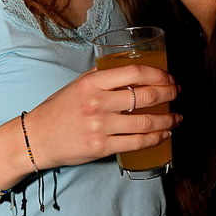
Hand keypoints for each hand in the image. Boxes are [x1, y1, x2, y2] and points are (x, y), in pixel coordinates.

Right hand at [22, 64, 180, 168]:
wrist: (38, 138)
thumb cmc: (59, 109)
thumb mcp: (78, 84)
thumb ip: (103, 76)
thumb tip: (132, 68)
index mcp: (93, 82)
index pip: (134, 72)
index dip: (158, 74)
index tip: (168, 77)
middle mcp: (97, 103)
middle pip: (145, 96)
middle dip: (168, 93)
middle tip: (177, 92)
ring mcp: (100, 127)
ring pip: (145, 122)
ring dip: (167, 119)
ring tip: (176, 117)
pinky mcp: (101, 148)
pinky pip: (137, 143)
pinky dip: (155, 138)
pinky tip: (164, 134)